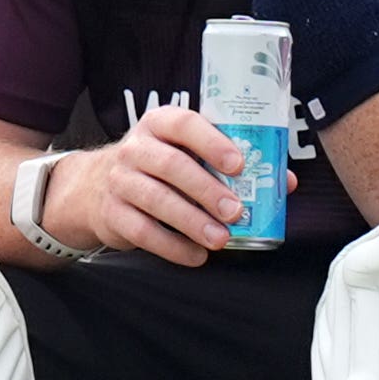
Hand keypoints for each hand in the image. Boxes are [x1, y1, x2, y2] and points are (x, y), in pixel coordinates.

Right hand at [44, 105, 258, 266]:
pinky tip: (197, 255)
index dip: (213, 143)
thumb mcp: (185, 153)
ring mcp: (120, 181)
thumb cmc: (157, 167)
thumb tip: (284, 182)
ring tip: (221, 239)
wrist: (94, 188)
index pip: (185, 124)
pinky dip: (173, 247)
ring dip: (193, 222)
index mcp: (159, 123)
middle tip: (236, 211)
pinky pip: (143, 231)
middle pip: (172, 166)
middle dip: (208, 190)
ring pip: (158, 200)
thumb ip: (230, 163)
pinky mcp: (112, 214)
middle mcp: (135, 148)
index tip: (239, 164)